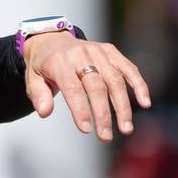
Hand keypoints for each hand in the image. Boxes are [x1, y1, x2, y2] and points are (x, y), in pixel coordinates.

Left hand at [21, 31, 152, 140]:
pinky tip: (145, 103)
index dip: (80, 110)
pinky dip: (139, 85)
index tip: (86, 129)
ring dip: (123, 106)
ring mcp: (98, 52)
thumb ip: (38, 95)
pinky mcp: (110, 51)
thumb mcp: (32, 79)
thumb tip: (44, 112)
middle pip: (96, 87)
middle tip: (106, 137)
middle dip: (103, 114)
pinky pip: (128, 68)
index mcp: (59, 62)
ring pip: (115, 80)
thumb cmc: (42, 67)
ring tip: (125, 128)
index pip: (72, 89)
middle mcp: (81, 55)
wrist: (50, 40)